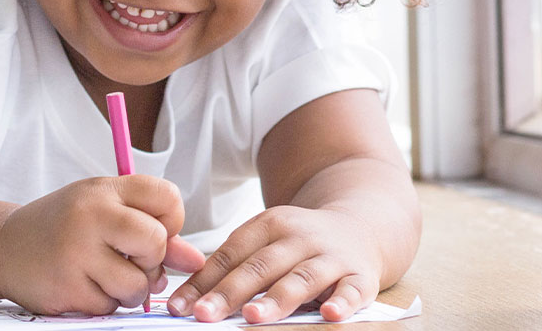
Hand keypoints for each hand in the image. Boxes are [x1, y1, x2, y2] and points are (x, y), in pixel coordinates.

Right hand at [0, 175, 204, 314]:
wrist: (4, 247)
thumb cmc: (65, 227)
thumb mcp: (106, 213)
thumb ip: (154, 231)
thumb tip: (196, 261)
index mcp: (104, 190)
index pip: (168, 197)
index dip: (172, 220)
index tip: (153, 229)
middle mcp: (89, 216)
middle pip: (155, 242)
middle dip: (152, 260)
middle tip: (132, 260)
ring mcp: (75, 253)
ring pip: (137, 285)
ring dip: (130, 290)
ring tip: (105, 276)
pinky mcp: (65, 289)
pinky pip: (110, 307)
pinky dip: (104, 303)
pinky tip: (83, 286)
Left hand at [166, 205, 381, 323]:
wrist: (360, 228)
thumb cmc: (299, 245)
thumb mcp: (266, 243)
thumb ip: (232, 267)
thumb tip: (185, 300)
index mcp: (270, 224)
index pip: (231, 255)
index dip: (204, 282)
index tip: (180, 307)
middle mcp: (300, 237)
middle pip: (260, 266)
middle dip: (230, 293)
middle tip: (204, 315)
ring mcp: (331, 256)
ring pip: (301, 278)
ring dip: (276, 299)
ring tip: (251, 317)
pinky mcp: (361, 276)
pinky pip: (351, 290)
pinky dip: (341, 302)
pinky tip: (329, 315)